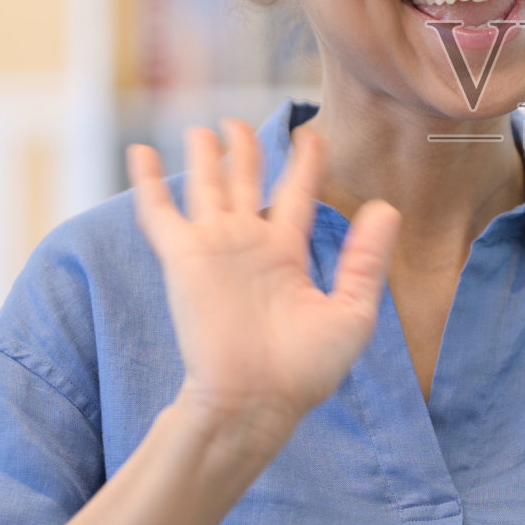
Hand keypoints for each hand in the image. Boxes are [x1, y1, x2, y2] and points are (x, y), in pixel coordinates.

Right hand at [127, 119, 399, 438]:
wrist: (256, 401)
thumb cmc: (304, 370)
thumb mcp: (352, 311)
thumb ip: (366, 259)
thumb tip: (386, 207)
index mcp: (288, 253)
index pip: (298, 193)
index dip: (305, 162)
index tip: (312, 134)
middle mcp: (250, 244)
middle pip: (247, 180)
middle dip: (245, 148)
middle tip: (241, 122)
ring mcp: (214, 247)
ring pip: (207, 186)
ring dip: (204, 155)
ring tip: (204, 127)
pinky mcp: (184, 258)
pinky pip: (160, 212)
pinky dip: (147, 181)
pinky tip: (138, 150)